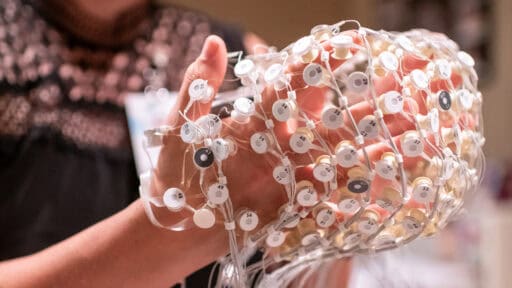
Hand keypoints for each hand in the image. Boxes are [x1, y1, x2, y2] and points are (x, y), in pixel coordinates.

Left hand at [153, 32, 465, 236]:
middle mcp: (282, 139)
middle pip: (328, 112)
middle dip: (363, 94)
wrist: (179, 223)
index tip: (351, 45)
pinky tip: (394, 171)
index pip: (295, 83)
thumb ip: (198, 86)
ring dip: (374, 138)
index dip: (321, 64)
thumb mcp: (182, 126)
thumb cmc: (175, 171)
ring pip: (338, 149)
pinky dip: (363, 181)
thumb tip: (212, 40)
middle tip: (401, 75)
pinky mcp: (296, 199)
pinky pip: (332, 189)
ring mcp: (292, 169)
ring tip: (412, 123)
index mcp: (258, 115)